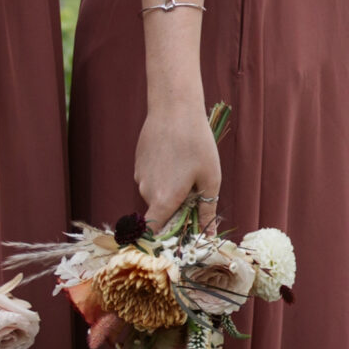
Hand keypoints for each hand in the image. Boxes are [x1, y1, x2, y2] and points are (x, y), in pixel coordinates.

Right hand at [135, 95, 222, 230]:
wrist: (174, 109)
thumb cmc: (197, 144)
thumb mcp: (210, 180)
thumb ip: (206, 212)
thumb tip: (208, 237)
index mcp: (163, 200)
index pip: (153, 233)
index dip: (163, 240)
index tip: (178, 238)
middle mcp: (146, 191)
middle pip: (159, 213)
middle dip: (176, 210)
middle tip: (195, 193)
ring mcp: (139, 176)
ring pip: (156, 194)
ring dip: (170, 191)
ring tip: (187, 170)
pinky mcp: (138, 163)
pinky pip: (151, 179)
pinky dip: (163, 177)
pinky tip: (175, 158)